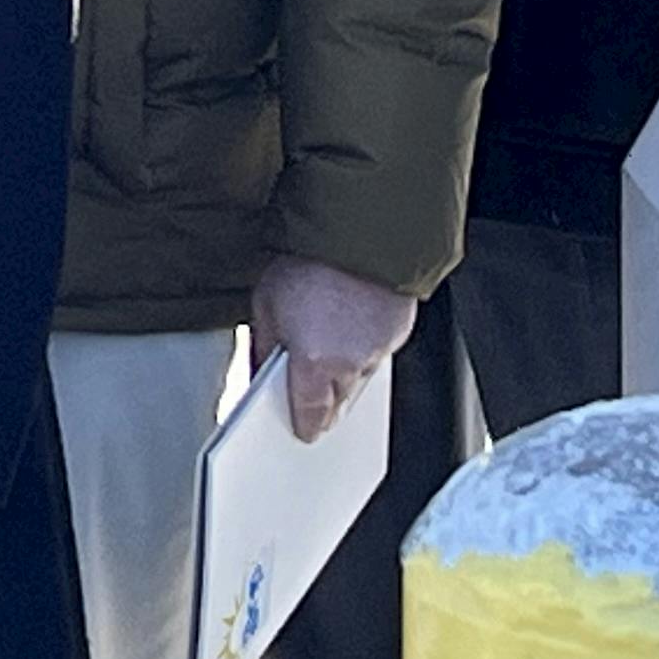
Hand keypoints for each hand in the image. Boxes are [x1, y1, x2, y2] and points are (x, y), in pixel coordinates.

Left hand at [249, 256, 417, 441]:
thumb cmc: (307, 261)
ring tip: (324, 349)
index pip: (310, 417)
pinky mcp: (398, 334)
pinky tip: (347, 329)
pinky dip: (362, 350)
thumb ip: (263, 348)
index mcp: (315, 363)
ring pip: (359, 382)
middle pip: (337, 405)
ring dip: (342, 375)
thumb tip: (259, 374)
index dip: (302, 425)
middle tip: (304, 388)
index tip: (299, 428)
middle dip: (321, 401)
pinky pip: (377, 356)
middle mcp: (350, 364)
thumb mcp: (265, 303)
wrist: (358, 230)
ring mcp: (378, 350)